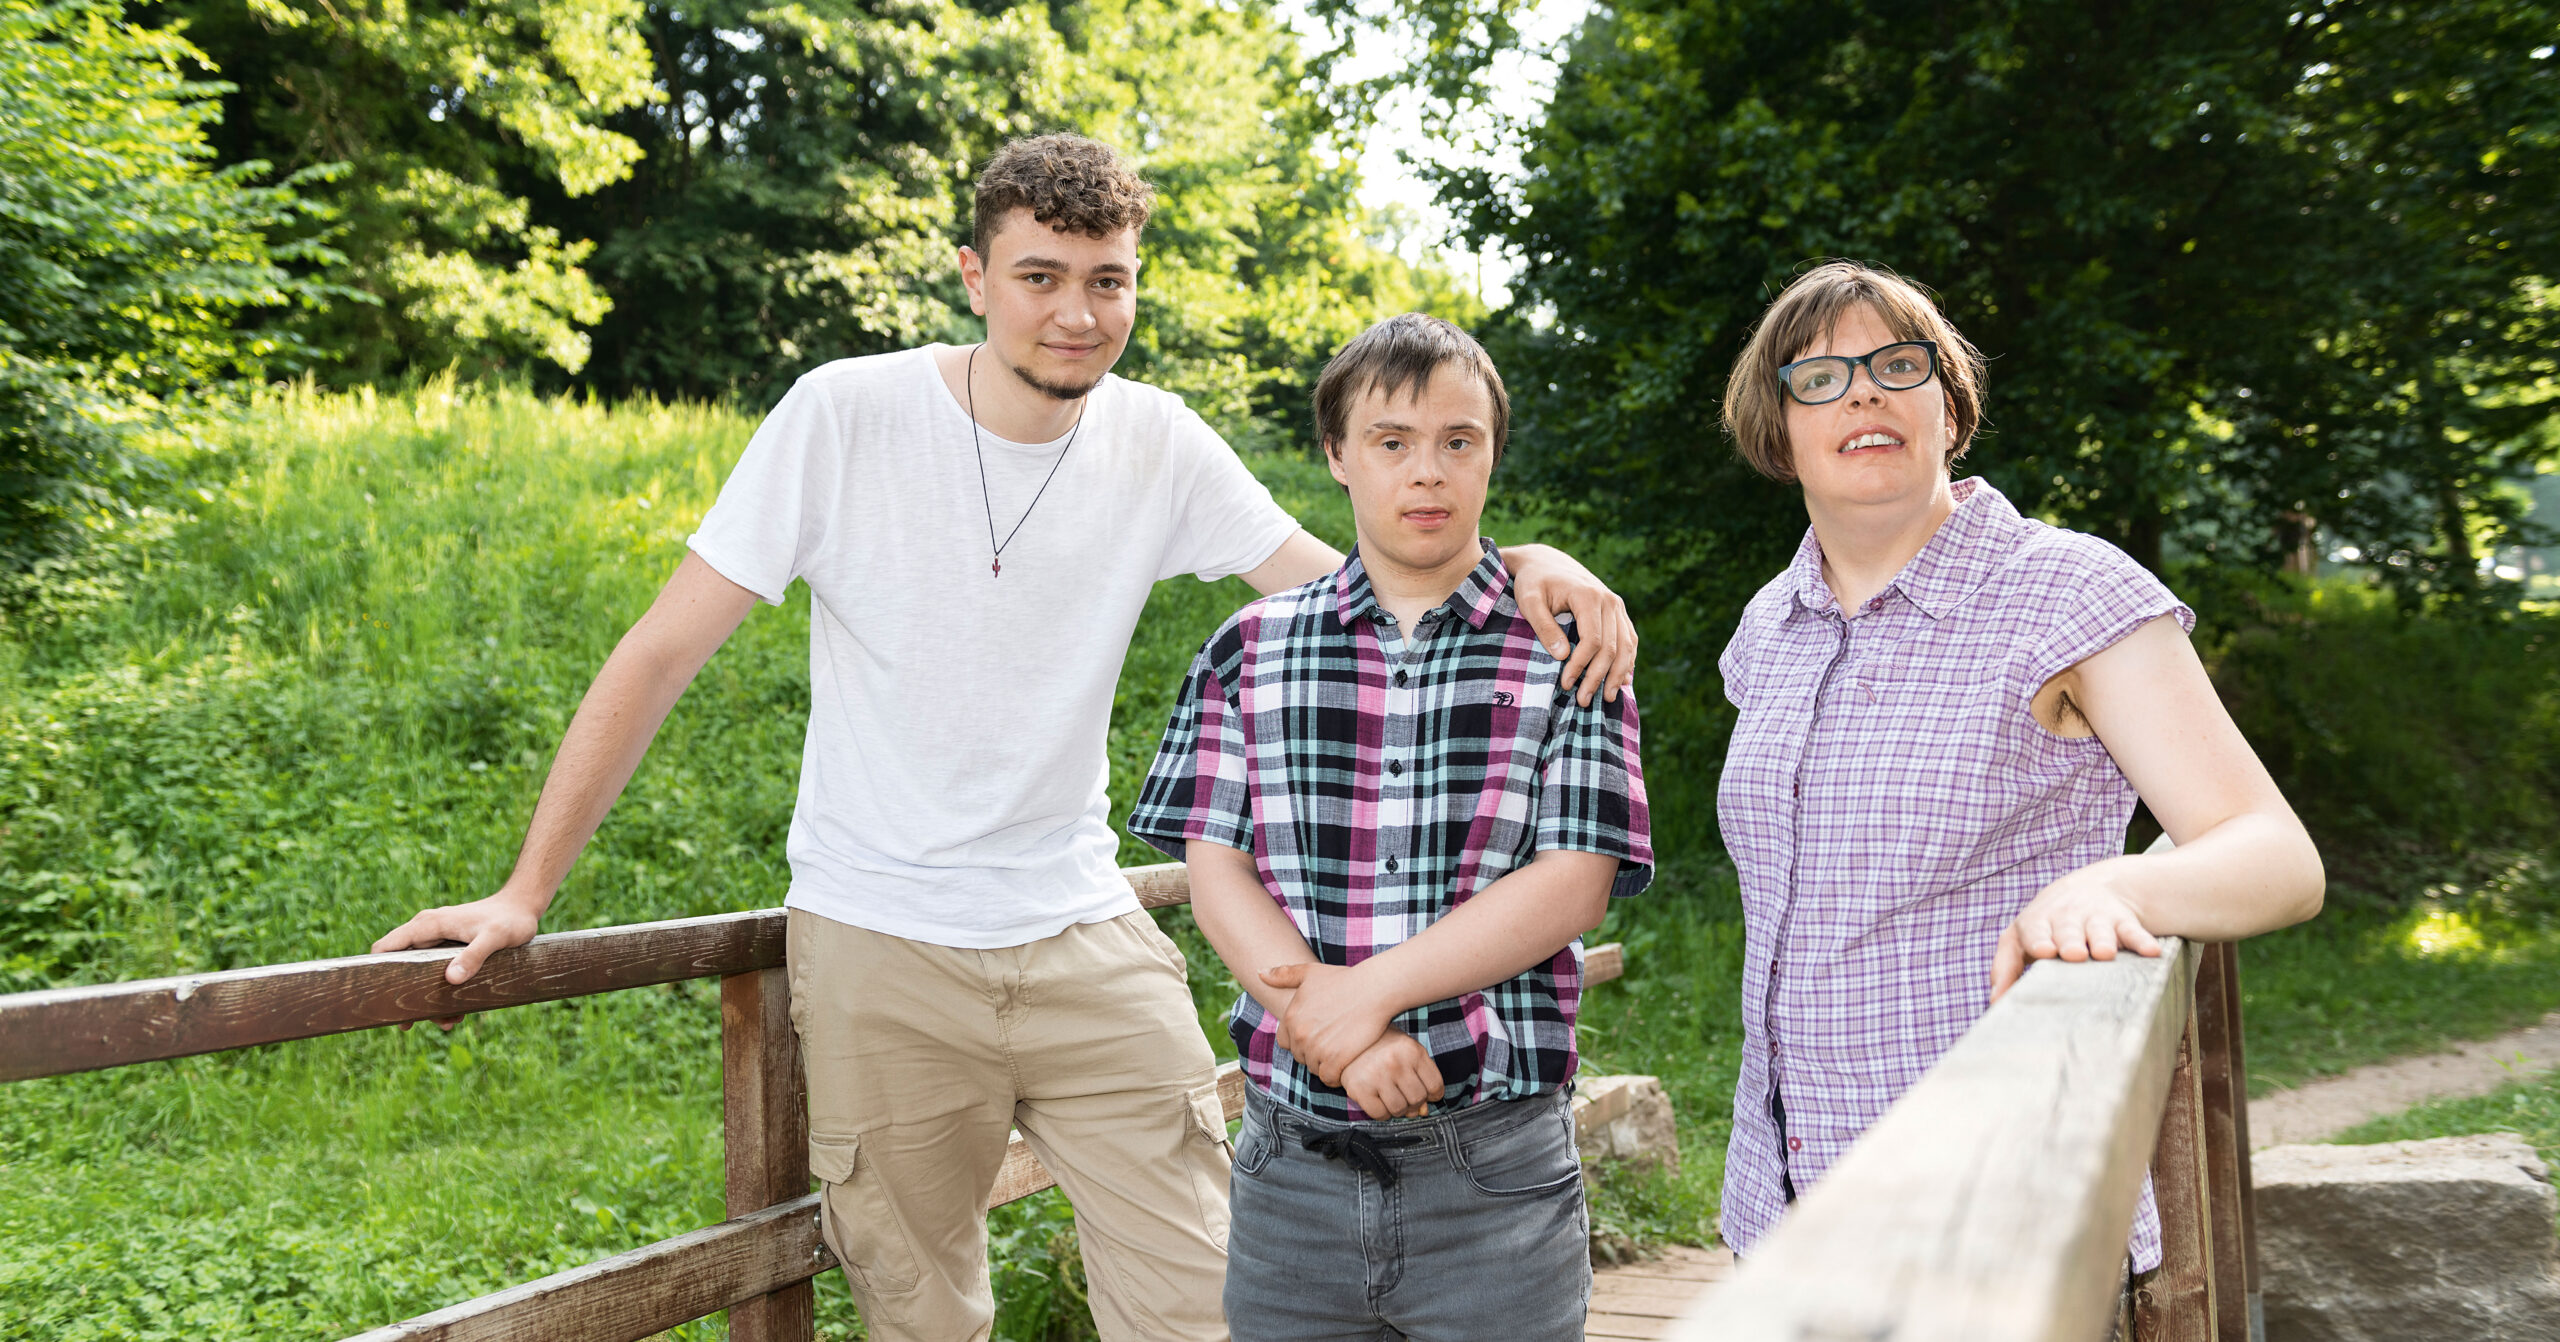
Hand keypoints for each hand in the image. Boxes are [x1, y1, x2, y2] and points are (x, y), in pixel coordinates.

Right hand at [371, 889, 544, 1028]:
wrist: (523, 908)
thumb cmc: (510, 920)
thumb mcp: (495, 938)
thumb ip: (474, 956)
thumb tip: (451, 979)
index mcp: (428, 925)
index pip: (385, 948)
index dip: (375, 972)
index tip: (378, 1000)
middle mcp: (426, 933)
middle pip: (399, 968)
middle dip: (404, 997)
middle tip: (410, 1024)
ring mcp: (437, 942)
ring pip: (418, 976)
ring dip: (427, 1001)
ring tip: (447, 1022)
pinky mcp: (448, 951)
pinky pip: (435, 976)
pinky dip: (442, 994)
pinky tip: (458, 1013)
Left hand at [1260, 962, 1396, 1085]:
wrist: (1373, 989)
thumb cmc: (1344, 980)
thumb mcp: (1310, 972)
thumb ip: (1283, 974)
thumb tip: (1260, 973)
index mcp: (1290, 1018)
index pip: (1285, 1042)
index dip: (1300, 1040)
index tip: (1317, 1034)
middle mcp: (1300, 1035)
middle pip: (1300, 1056)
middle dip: (1313, 1052)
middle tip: (1331, 1042)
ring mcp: (1317, 1049)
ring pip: (1314, 1068)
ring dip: (1325, 1064)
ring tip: (1340, 1052)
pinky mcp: (1336, 1060)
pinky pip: (1329, 1077)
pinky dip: (1336, 1075)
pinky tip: (1345, 1064)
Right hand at [1340, 1031, 1443, 1119]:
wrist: (1346, 1040)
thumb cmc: (1381, 1046)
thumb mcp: (1406, 1052)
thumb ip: (1421, 1078)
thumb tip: (1423, 1111)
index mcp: (1412, 1050)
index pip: (1435, 1086)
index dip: (1433, 1094)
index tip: (1427, 1094)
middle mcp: (1395, 1062)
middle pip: (1418, 1099)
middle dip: (1414, 1102)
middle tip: (1404, 1093)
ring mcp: (1376, 1075)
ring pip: (1400, 1109)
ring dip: (1398, 1108)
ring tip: (1391, 1095)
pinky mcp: (1359, 1089)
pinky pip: (1380, 1115)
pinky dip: (1382, 1113)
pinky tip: (1378, 1100)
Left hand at [1503, 543, 1636, 706]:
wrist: (1546, 562)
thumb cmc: (1534, 583)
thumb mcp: (1529, 601)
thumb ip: (1544, 626)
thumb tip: (1562, 655)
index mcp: (1588, 596)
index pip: (1592, 640)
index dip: (1581, 666)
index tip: (1566, 684)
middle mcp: (1609, 600)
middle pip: (1612, 647)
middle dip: (1598, 677)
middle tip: (1583, 701)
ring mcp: (1616, 605)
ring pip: (1626, 646)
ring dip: (1618, 674)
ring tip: (1607, 698)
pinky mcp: (1618, 612)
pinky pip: (1629, 640)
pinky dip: (1628, 661)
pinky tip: (1622, 680)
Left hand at [1990, 860, 2163, 1001]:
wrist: (2089, 888)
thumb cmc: (2046, 926)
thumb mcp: (2021, 939)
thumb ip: (2006, 967)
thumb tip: (1994, 1002)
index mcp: (2037, 923)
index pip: (2035, 929)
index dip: (2039, 939)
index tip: (2044, 950)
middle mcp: (2066, 918)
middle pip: (2067, 930)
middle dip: (2070, 940)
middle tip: (2073, 954)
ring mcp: (2095, 918)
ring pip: (2099, 929)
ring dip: (2102, 941)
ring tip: (2104, 954)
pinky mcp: (2123, 921)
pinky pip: (2133, 931)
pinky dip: (2141, 941)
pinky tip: (2150, 952)